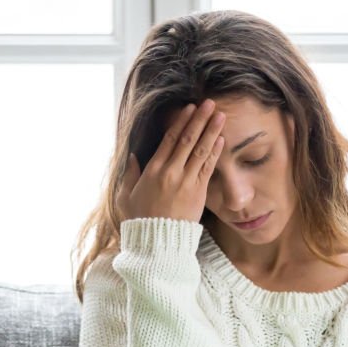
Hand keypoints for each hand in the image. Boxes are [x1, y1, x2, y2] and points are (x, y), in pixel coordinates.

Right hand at [117, 98, 226, 222]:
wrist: (158, 243)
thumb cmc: (140, 220)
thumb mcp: (126, 196)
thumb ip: (130, 174)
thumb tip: (133, 157)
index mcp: (152, 170)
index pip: (169, 140)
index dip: (180, 122)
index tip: (189, 108)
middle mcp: (170, 172)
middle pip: (187, 139)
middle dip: (199, 119)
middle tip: (209, 103)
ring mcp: (186, 182)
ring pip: (200, 150)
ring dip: (211, 131)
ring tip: (220, 115)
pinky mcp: (198, 192)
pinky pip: (208, 168)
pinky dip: (215, 152)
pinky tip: (221, 139)